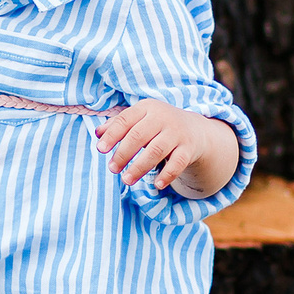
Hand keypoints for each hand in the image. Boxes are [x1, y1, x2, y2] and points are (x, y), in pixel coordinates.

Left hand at [94, 99, 240, 196]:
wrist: (195, 129)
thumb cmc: (158, 125)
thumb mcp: (140, 119)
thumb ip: (118, 125)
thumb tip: (98, 133)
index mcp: (146, 108)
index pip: (125, 120)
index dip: (112, 135)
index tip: (100, 150)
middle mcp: (162, 117)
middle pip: (139, 136)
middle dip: (123, 154)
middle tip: (112, 169)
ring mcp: (177, 133)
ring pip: (156, 150)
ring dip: (140, 167)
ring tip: (127, 180)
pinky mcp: (189, 148)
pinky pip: (178, 163)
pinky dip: (167, 175)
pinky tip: (156, 185)